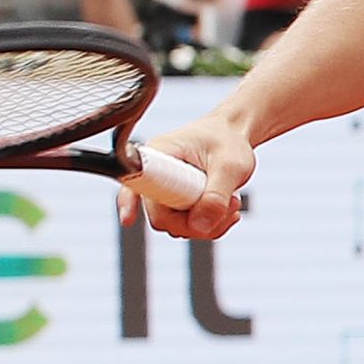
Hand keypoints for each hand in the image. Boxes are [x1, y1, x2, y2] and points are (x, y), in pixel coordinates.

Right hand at [136, 110, 254, 240]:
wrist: (236, 136)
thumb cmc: (229, 142)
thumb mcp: (230, 167)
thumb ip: (216, 196)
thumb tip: (199, 228)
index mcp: (158, 155)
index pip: (138, 184)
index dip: (131, 204)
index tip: (128, 220)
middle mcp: (155, 174)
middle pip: (161, 217)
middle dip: (197, 221)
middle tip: (230, 205)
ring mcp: (165, 191)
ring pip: (177, 226)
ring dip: (209, 224)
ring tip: (233, 202)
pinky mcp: (177, 202)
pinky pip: (188, 226)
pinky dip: (211, 225)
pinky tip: (229, 210)